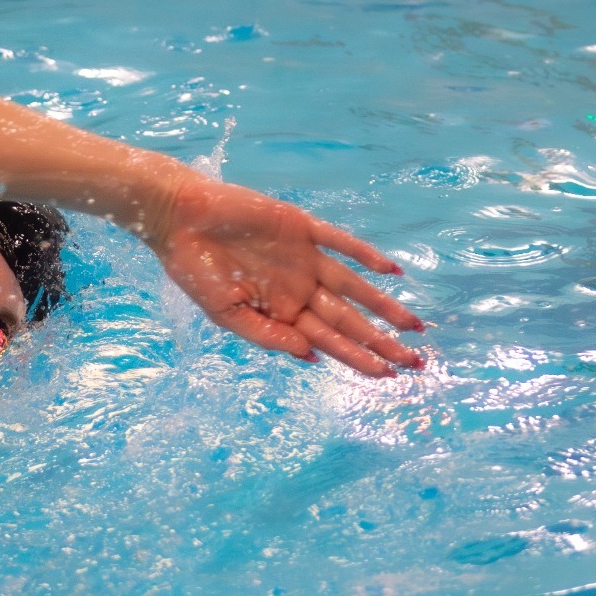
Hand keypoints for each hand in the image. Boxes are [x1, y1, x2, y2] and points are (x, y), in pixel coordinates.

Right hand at [153, 177, 424, 376]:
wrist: (179, 219)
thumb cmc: (194, 271)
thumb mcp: (225, 315)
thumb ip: (268, 336)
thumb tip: (312, 357)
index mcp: (281, 312)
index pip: (329, 340)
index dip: (358, 358)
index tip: (388, 376)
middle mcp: (299, 288)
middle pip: (349, 320)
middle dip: (382, 342)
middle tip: (416, 362)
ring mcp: (303, 258)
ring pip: (354, 286)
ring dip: (384, 305)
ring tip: (414, 326)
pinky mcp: (301, 228)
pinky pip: (340, 242)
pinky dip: (365, 254)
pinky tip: (391, 270)